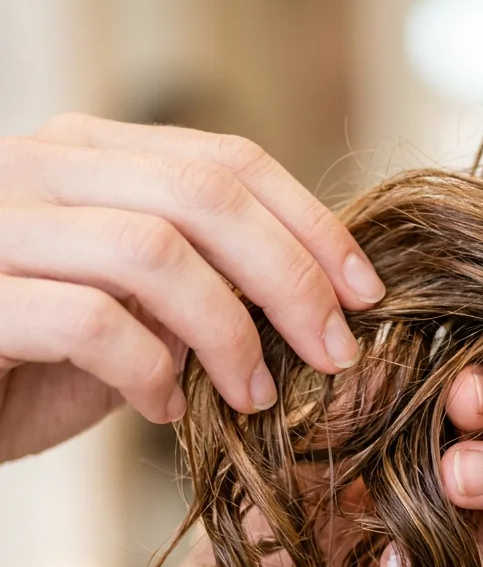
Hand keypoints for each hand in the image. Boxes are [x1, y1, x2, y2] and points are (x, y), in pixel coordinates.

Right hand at [0, 115, 382, 461]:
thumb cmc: (28, 361)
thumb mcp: (127, 311)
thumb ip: (195, 287)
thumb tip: (313, 303)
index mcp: (83, 156)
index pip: (223, 159)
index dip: (309, 224)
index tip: (365, 293)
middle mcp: (35, 168)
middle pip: (203, 193)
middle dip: (290, 277)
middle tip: (335, 351)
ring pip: (153, 249)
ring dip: (229, 333)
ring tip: (255, 395)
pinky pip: (91, 319)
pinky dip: (150, 372)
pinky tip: (165, 410)